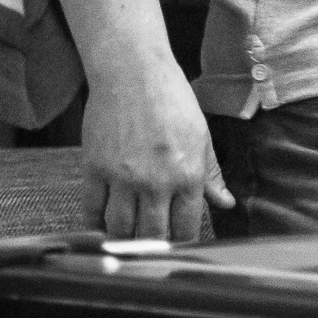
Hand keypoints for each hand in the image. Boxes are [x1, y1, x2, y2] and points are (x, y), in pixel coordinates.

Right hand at [78, 66, 235, 241]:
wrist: (132, 71)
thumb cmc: (170, 98)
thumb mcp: (201, 134)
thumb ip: (211, 174)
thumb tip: (226, 203)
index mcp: (187, 175)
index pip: (186, 227)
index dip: (182, 241)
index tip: (178, 242)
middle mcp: (155, 182)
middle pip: (151, 235)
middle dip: (153, 245)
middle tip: (151, 244)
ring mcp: (122, 178)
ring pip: (120, 228)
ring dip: (124, 238)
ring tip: (128, 236)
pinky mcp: (94, 169)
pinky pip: (91, 210)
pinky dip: (94, 223)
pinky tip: (101, 224)